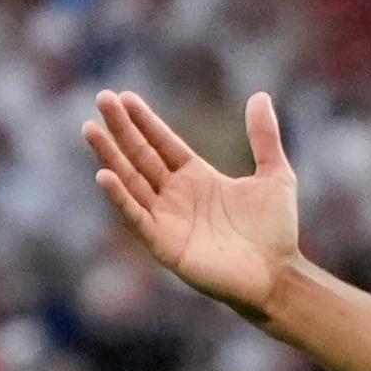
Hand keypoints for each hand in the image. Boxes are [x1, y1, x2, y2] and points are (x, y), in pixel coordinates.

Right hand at [87, 88, 304, 320]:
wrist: (279, 275)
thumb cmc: (277, 231)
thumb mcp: (275, 175)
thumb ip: (264, 138)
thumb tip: (260, 96)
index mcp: (197, 177)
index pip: (162, 143)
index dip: (144, 121)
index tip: (123, 96)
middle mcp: (176, 195)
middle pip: (141, 155)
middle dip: (121, 129)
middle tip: (101, 99)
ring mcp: (167, 218)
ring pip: (131, 181)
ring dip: (110, 156)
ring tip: (91, 129)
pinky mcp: (164, 243)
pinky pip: (137, 217)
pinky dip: (120, 197)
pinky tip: (104, 175)